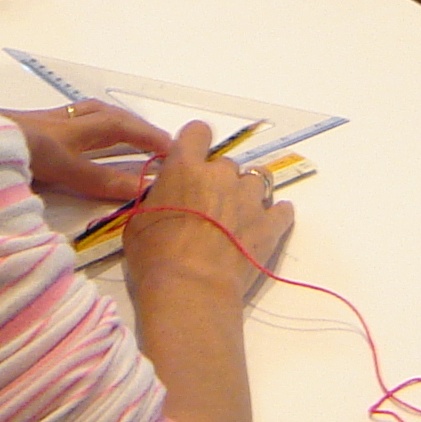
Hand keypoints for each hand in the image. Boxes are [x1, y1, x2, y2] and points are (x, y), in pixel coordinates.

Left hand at [3, 100, 170, 201]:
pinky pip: (68, 119)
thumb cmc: (11, 151)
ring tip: (128, 133)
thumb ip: (99, 180)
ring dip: (112, 121)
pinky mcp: (25, 128)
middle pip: (107, 117)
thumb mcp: (59, 169)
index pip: (120, 131)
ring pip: (86, 114)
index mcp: (73, 130)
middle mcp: (62, 121)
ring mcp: (43, 122)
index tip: (175, 153)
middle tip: (160, 143)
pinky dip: (87, 123)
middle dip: (137, 128)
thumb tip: (142, 189)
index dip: (148, 141)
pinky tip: (81, 135)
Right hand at [125, 122, 294, 301]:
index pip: (197, 132)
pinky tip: (263, 227)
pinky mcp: (270, 224)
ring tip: (236, 219)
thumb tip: (163, 197)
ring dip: (246, 195)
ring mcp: (249, 198)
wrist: (191, 289)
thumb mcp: (138, 222)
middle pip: (226, 164)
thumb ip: (155, 200)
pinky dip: (274, 215)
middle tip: (208, 208)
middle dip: (219, 181)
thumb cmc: (156, 258)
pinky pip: (282, 210)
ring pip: (255, 181)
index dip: (196, 144)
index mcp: (185, 167)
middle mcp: (221, 174)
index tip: (193, 160)